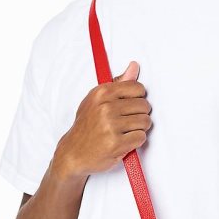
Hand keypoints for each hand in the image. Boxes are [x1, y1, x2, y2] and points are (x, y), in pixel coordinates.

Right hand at [55, 61, 151, 179]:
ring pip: (145, 122)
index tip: (130, 104)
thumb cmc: (87, 125)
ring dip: (139, 128)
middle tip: (128, 120)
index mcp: (102, 93)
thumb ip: (118, 83)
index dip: (138, 98)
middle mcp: (106, 108)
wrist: (73, 152)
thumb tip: (135, 66)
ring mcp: (111, 126)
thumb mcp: (97, 100)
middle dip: (140, 114)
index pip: (137, 88)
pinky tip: (124, 140)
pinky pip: (141, 137)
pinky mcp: (116, 144)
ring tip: (126, 131)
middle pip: (144, 105)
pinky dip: (136, 140)